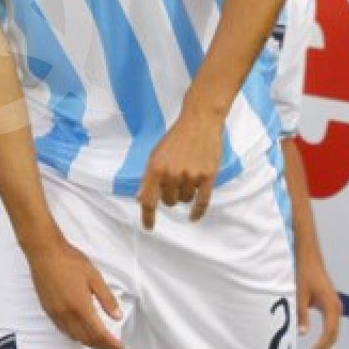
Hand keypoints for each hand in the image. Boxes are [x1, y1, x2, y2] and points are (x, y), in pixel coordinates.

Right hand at [25, 238, 124, 348]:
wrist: (44, 253)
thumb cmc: (71, 261)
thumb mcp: (95, 277)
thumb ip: (107, 299)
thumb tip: (118, 317)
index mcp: (81, 307)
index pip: (99, 334)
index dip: (112, 345)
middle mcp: (68, 315)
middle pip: (87, 339)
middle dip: (103, 347)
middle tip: (114, 348)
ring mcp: (56, 314)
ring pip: (75, 337)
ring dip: (90, 344)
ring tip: (101, 343)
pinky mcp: (48, 311)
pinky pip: (64, 331)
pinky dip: (76, 337)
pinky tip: (82, 333)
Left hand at [136, 109, 223, 229]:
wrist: (199, 121)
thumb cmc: (176, 138)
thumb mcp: (155, 154)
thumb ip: (148, 177)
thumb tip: (140, 199)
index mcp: (155, 168)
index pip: (148, 200)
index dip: (147, 217)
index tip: (148, 227)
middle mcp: (172, 174)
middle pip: (168, 202)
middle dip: (170, 195)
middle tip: (175, 180)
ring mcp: (191, 176)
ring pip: (185, 200)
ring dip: (184, 194)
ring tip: (187, 175)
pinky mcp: (208, 176)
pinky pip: (202, 202)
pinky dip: (197, 212)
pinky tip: (193, 217)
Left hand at [296, 254, 342, 348]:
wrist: (308, 258)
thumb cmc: (304, 273)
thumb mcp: (299, 294)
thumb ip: (301, 314)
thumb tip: (302, 333)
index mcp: (331, 306)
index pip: (329, 334)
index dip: (320, 348)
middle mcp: (336, 308)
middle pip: (333, 336)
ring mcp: (334, 307)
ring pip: (332, 332)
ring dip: (324, 345)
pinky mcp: (329, 306)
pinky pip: (329, 326)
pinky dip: (323, 337)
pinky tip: (315, 345)